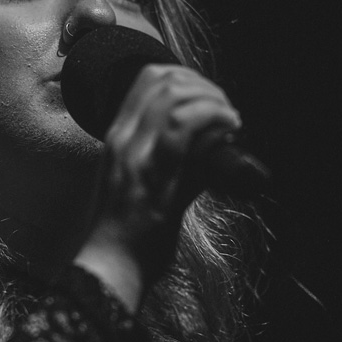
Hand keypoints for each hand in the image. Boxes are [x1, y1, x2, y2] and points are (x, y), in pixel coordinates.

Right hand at [73, 63, 240, 312]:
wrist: (112, 265)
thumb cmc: (128, 234)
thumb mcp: (141, 184)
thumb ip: (169, 159)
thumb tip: (209, 145)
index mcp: (117, 138)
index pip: (147, 79)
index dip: (185, 76)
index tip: (207, 95)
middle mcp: (124, 139)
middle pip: (164, 80)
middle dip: (203, 85)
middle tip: (224, 108)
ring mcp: (138, 154)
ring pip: (175, 97)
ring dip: (212, 100)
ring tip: (230, 118)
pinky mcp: (157, 174)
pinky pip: (187, 127)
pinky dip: (215, 118)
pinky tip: (230, 128)